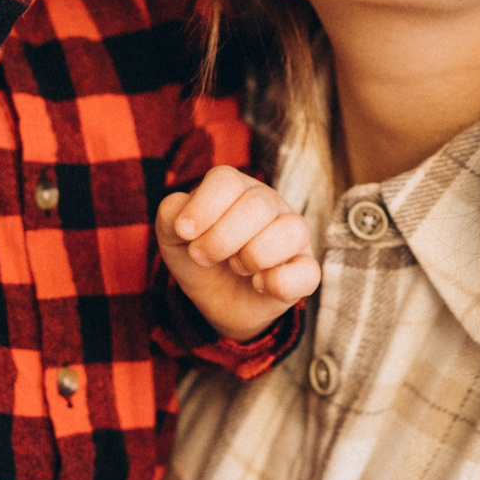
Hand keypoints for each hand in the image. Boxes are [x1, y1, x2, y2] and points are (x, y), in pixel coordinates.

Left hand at [157, 166, 320, 341]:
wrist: (214, 299)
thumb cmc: (198, 255)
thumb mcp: (173, 234)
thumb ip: (171, 214)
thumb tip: (186, 222)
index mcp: (237, 188)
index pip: (226, 180)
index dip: (203, 208)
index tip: (185, 233)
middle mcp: (270, 204)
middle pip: (258, 204)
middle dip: (221, 239)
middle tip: (205, 256)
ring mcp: (293, 236)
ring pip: (291, 231)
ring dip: (253, 257)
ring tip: (238, 266)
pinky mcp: (305, 270)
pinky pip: (307, 272)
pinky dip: (277, 282)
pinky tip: (259, 284)